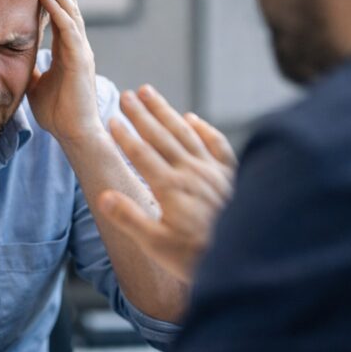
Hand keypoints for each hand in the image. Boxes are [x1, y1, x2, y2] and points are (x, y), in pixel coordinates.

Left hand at [28, 0, 103, 143]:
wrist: (74, 134)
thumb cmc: (58, 113)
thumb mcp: (37, 85)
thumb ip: (33, 70)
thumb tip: (15, 61)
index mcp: (68, 51)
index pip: (60, 16)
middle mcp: (78, 47)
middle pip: (68, 8)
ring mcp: (81, 52)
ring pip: (70, 12)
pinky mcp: (80, 60)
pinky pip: (69, 29)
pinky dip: (57, 10)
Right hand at [98, 85, 235, 281]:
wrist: (246, 258)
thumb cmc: (197, 257)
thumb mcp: (157, 245)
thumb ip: (130, 218)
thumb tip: (104, 196)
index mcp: (170, 187)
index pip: (141, 154)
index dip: (125, 135)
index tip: (113, 119)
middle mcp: (191, 172)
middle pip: (161, 136)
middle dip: (142, 114)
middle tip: (127, 95)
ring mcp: (213, 171)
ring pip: (185, 132)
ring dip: (166, 112)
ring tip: (150, 93)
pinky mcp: (231, 176)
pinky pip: (216, 144)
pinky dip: (203, 128)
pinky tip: (192, 118)